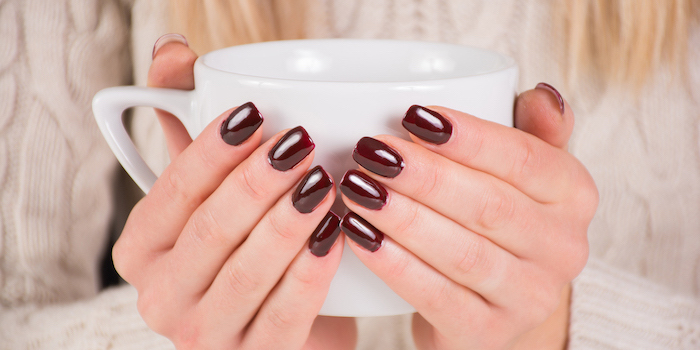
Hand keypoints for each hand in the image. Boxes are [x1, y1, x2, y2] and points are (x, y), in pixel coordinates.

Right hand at [112, 35, 355, 349]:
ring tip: (325, 182)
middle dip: (257, 182)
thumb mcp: (211, 191)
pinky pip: (286, 313)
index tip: (257, 113)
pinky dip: (312, 271)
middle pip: (211, 230)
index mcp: (142, 249)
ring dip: (288, 221)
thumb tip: (173, 52)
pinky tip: (337, 234)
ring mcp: (205, 335)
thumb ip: (190, 128)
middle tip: (301, 144)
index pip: (174, 191)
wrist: (278, 327)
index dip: (213, 150)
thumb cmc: (241, 248)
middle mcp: (162, 296)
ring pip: (247, 270)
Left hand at [339, 85, 596, 348]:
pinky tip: (361, 237)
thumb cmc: (502, 217)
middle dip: (424, 176)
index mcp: (574, 194)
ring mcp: (530, 296)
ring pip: (463, 253)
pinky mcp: (489, 333)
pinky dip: (397, 266)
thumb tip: (540, 94)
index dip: (468, 138)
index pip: (524, 159)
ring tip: (357, 188)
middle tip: (370, 152)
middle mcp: (564, 248)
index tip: (411, 116)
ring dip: (403, 218)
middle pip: (489, 206)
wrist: (497, 297)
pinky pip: (439, 298)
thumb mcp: (525, 170)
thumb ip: (534, 131)